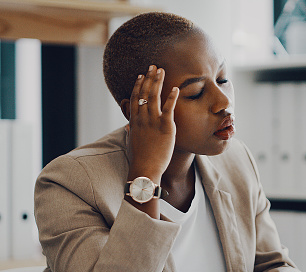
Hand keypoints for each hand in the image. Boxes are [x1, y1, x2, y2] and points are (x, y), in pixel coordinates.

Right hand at [125, 65, 178, 182]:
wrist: (145, 168)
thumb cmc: (140, 158)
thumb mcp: (132, 142)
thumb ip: (131, 132)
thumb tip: (128, 127)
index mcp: (134, 121)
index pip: (135, 98)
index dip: (138, 85)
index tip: (141, 75)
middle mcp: (142, 118)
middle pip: (144, 93)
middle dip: (149, 78)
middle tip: (153, 66)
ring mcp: (153, 121)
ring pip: (154, 96)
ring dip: (158, 81)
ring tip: (162, 71)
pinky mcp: (165, 126)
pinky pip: (169, 108)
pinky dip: (172, 97)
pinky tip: (175, 88)